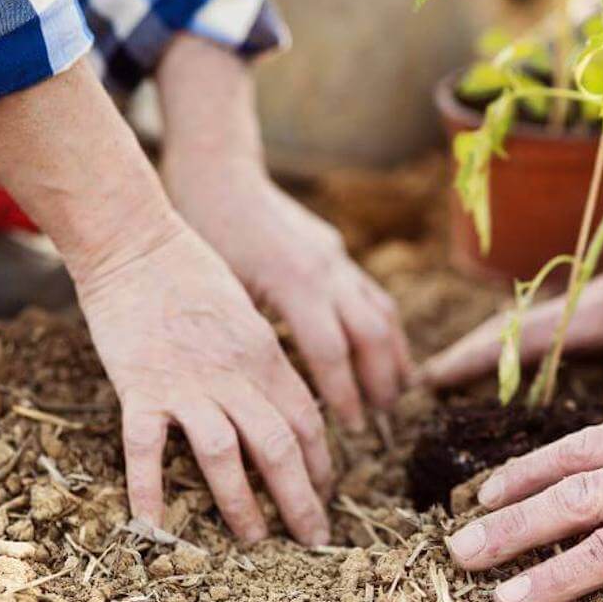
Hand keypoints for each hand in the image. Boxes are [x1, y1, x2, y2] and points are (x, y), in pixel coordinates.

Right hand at [76, 221, 334, 545]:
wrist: (137, 241)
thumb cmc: (193, 271)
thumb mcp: (247, 315)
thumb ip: (264, 361)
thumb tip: (284, 403)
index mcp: (266, 357)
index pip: (307, 422)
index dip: (322, 462)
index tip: (327, 491)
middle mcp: (236, 375)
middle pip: (280, 447)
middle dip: (302, 499)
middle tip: (315, 538)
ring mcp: (187, 383)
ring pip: (227, 455)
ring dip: (243, 503)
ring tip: (255, 541)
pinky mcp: (140, 386)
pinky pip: (147, 447)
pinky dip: (150, 488)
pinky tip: (154, 527)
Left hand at [164, 160, 412, 430]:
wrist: (218, 172)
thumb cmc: (204, 231)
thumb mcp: (219, 290)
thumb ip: (249, 336)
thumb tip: (264, 394)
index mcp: (295, 282)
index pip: (332, 351)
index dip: (344, 393)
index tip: (350, 429)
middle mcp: (326, 270)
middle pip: (372, 335)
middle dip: (380, 380)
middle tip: (381, 418)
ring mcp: (336, 258)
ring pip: (382, 313)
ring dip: (394, 355)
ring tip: (398, 391)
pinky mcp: (336, 251)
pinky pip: (372, 295)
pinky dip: (384, 328)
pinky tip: (384, 350)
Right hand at [420, 218, 602, 399]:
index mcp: (594, 309)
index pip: (521, 336)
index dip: (475, 358)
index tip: (430, 377)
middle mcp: (584, 304)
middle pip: (511, 329)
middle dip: (469, 353)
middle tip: (423, 382)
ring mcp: (594, 306)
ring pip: (529, 330)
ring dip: (493, 351)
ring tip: (456, 379)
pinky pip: (552, 334)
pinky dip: (523, 351)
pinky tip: (522, 375)